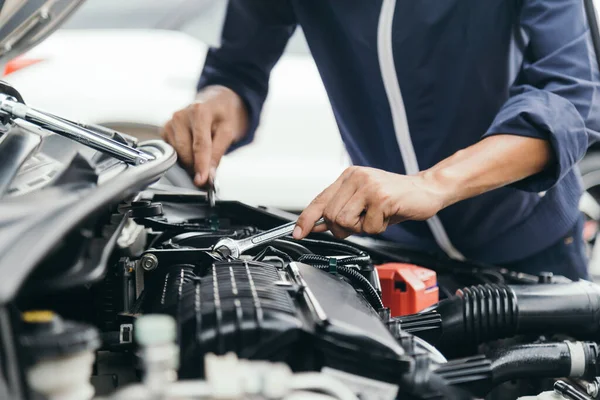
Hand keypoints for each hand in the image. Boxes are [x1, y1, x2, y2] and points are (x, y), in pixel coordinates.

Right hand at [161, 85, 248, 185]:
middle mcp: (180, 115)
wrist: (215, 101)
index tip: (201, 181)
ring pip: (177, 154)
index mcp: (199, 111)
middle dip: (196, 164)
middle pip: (185, 151)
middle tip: (208, 169)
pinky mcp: (164, 130)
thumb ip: (217, 154)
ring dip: (189, 160)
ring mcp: (170, 122)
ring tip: (202, 153)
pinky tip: (191, 148)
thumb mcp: (229, 131)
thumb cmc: (223, 114)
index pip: (200, 145)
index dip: (201, 165)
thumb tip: (208, 176)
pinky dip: (182, 155)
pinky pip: (172, 151)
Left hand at [293, 166, 451, 238]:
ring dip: (361, 228)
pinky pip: (368, 227)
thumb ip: (342, 210)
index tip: (298, 233)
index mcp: (348, 177)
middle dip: (344, 228)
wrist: (426, 190)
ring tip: (375, 217)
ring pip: (345, 221)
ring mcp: (368, 186)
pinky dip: (378, 229)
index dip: (306, 219)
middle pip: (331, 216)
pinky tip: (387, 216)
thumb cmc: (395, 198)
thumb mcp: (364, 201)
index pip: (320, 200)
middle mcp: (355, 177)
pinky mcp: (381, 197)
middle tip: (362, 222)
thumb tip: (318, 225)